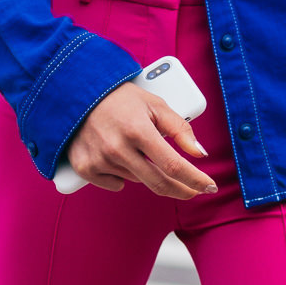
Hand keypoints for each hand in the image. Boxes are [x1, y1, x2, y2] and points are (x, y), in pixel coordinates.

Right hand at [63, 82, 216, 198]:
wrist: (76, 95)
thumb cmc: (120, 98)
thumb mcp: (155, 105)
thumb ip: (180, 128)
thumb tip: (200, 153)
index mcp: (137, 129)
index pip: (174, 165)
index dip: (195, 179)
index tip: (209, 187)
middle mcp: (117, 148)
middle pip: (159, 182)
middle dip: (182, 189)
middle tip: (193, 189)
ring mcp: (99, 160)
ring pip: (138, 180)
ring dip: (147, 170)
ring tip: (136, 147)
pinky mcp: (85, 169)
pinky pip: (116, 184)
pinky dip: (123, 175)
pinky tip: (117, 155)